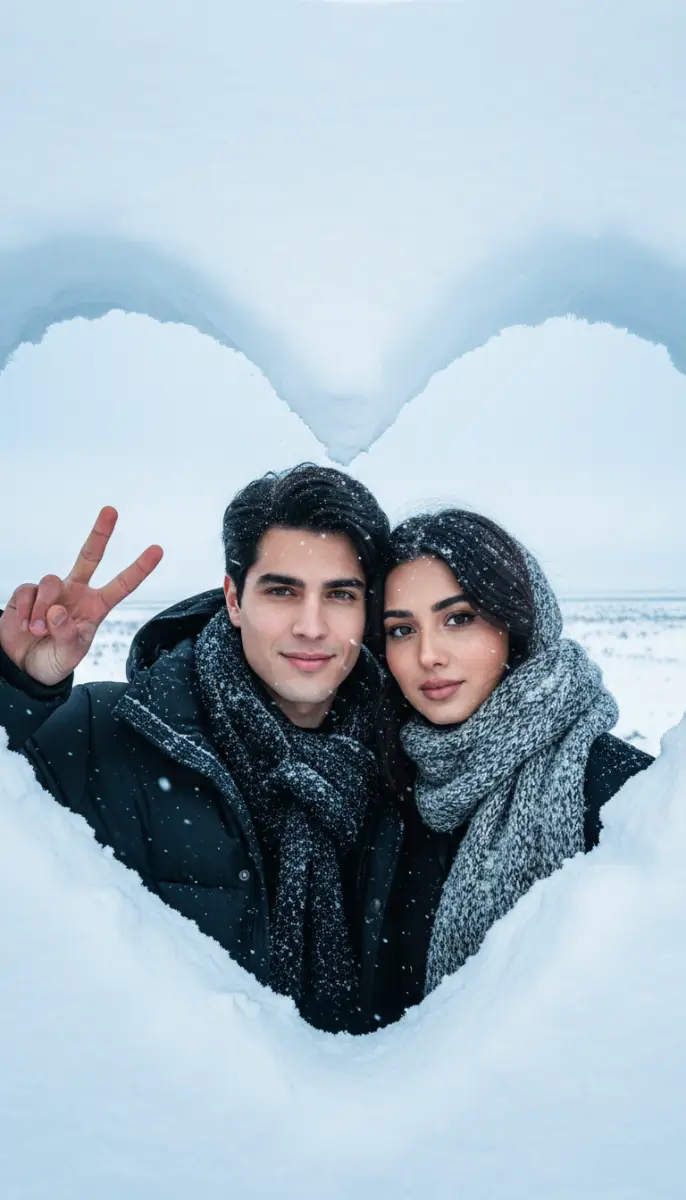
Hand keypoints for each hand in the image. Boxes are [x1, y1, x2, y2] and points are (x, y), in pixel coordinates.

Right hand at [0, 507, 162, 685]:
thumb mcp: (69, 655)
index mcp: (96, 607)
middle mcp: (76, 592)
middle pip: (89, 556)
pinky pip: (27, 591)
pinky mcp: (27, 593)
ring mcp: (52, 591)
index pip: (121, 585)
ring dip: (43, 608)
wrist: (24, 667)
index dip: (139, 568)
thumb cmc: (55, 659)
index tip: (158, 550)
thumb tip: (57, 610)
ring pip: (50, 581)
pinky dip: (26, 611)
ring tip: (38, 630)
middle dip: (100, 533)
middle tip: (112, 510)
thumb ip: (68, 635)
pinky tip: (25, 626)